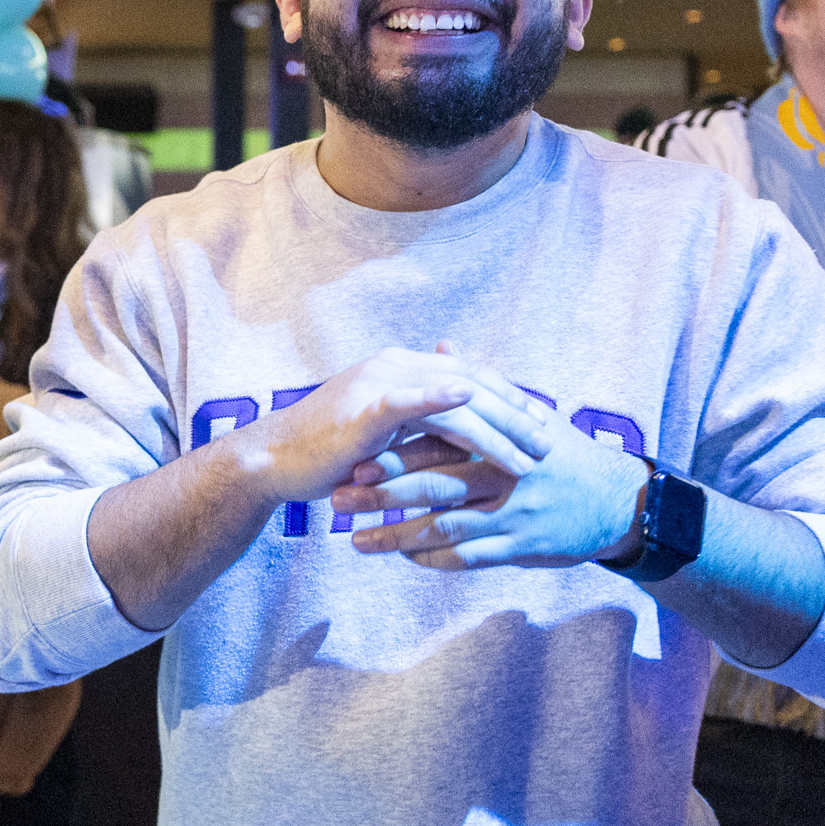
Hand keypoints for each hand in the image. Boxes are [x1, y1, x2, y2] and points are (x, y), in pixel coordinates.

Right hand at [242, 348, 551, 507]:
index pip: (468, 374)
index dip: (508, 395)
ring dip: (498, 427)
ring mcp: (379, 383)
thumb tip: (457, 429)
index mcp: (401, 367)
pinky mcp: (365, 408)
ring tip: (529, 456)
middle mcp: (394, 366)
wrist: (274, 460)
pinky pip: (411, 399)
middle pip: (472, 383)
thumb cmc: (327, 453)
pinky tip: (470, 402)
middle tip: (550, 439)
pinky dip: (441, 396)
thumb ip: (418, 422)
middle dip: (515, 413)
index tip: (541, 418)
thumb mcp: (382, 432)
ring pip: (454, 399)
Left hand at [333, 357, 650, 570]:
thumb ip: (481, 384)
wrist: (620, 501)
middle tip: (339, 501)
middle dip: (380, 496)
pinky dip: (432, 560)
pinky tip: (405, 558)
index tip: (348, 459)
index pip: (435, 443)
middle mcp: (504, 475)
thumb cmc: (566, 452)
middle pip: (432, 486)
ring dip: (395, 537)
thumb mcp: (530, 411)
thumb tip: (445, 343)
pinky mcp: (522, 547)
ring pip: (443, 529)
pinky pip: (468, 558)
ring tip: (355, 542)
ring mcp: (513, 514)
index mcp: (499, 438)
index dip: (390, 453)